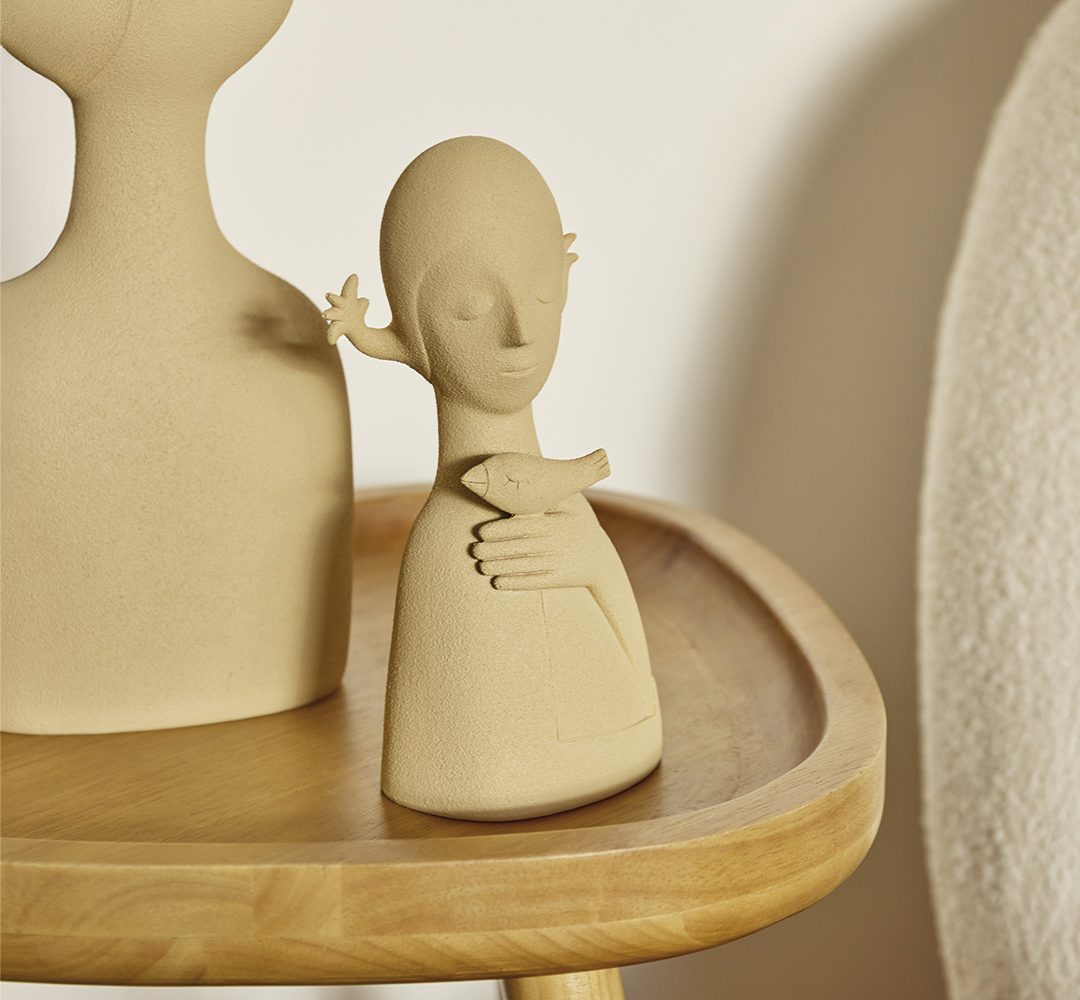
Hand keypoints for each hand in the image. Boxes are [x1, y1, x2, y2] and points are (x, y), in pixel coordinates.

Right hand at [323, 274, 369, 345]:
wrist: (353, 332)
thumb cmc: (355, 315)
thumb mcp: (360, 306)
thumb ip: (362, 301)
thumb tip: (366, 299)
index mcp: (346, 301)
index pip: (349, 290)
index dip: (351, 284)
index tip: (355, 276)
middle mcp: (339, 308)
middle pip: (337, 301)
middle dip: (334, 298)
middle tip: (329, 295)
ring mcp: (337, 319)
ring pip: (332, 314)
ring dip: (328, 314)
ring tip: (324, 314)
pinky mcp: (337, 330)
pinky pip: (333, 333)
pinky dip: (331, 336)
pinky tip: (331, 341)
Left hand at [471, 498, 609, 591]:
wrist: (600, 559)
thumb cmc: (577, 525)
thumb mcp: (571, 503)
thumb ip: (549, 493)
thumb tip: (523, 476)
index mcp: (556, 522)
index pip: (523, 525)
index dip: (500, 530)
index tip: (481, 532)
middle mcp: (557, 542)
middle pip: (520, 546)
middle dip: (494, 549)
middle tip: (474, 550)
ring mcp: (559, 562)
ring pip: (524, 565)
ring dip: (499, 567)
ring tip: (481, 566)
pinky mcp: (559, 579)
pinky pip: (534, 582)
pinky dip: (515, 583)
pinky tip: (497, 582)